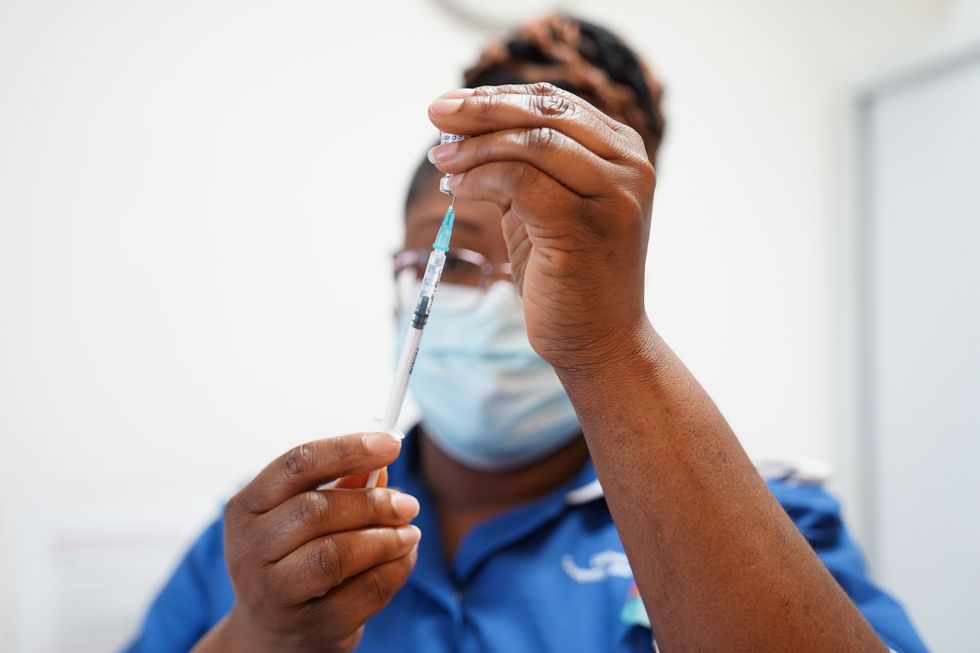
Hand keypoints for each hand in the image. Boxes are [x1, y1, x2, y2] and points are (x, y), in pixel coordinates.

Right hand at [197, 432, 419, 652]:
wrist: (273, 635)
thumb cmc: (292, 560)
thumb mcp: (304, 519)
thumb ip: (341, 487)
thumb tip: (382, 463)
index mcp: (246, 508)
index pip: (296, 464)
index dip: (347, 449)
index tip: (392, 443)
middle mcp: (249, 550)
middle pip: (317, 510)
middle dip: (373, 503)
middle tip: (408, 504)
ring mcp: (273, 593)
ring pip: (336, 554)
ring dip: (385, 540)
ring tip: (410, 534)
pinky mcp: (307, 627)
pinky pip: (362, 593)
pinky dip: (393, 571)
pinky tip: (404, 559)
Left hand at [427, 83, 655, 371]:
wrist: (601, 341)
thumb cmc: (570, 276)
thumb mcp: (546, 207)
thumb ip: (520, 167)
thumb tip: (460, 130)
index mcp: (622, 153)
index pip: (553, 103)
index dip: (496, 96)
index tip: (450, 105)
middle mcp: (628, 166)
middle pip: (544, 113)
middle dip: (480, 110)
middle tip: (436, 115)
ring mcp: (613, 195)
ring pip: (531, 144)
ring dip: (475, 147)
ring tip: (442, 160)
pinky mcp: (585, 226)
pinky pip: (521, 182)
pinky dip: (481, 179)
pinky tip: (458, 188)